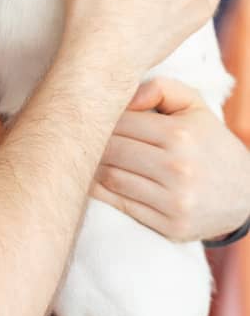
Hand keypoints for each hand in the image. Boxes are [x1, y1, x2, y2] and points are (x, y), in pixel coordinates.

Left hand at [92, 77, 249, 241]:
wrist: (245, 194)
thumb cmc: (207, 140)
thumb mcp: (192, 104)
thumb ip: (158, 88)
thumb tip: (124, 99)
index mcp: (180, 135)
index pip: (118, 122)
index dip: (102, 118)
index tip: (95, 118)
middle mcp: (178, 169)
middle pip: (110, 150)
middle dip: (93, 142)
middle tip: (83, 137)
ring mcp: (175, 202)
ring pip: (110, 177)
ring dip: (93, 166)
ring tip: (88, 156)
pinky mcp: (171, 227)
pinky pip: (120, 204)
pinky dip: (102, 191)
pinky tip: (97, 179)